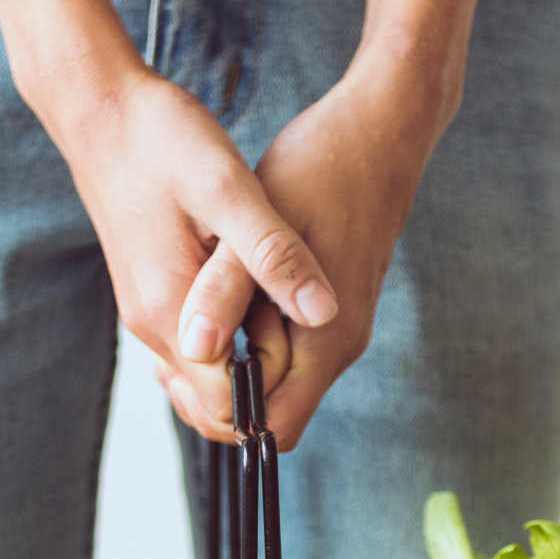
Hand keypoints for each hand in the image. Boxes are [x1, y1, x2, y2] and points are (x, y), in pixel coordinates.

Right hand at [45, 70, 339, 440]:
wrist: (100, 109)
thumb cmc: (162, 141)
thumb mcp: (230, 190)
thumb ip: (274, 256)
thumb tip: (324, 314)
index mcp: (171, 314)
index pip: (224, 408)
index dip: (272, 397)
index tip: (309, 357)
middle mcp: (152, 327)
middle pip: (209, 408)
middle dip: (260, 396)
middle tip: (305, 347)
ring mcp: (147, 314)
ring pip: (199, 382)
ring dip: (245, 373)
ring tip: (286, 327)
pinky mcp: (150, 295)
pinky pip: (191, 350)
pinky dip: (227, 348)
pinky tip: (257, 309)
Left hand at [176, 58, 458, 448]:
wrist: (381, 129)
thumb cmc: (321, 168)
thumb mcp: (260, 224)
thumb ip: (227, 291)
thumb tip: (194, 350)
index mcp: (325, 343)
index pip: (271, 429)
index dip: (221, 413)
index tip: (181, 367)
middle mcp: (337, 348)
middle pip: (268, 411)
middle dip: (219, 386)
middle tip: (179, 334)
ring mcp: (337, 331)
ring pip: (271, 377)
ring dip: (231, 356)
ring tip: (195, 309)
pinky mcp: (328, 309)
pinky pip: (280, 346)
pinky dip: (246, 331)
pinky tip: (219, 291)